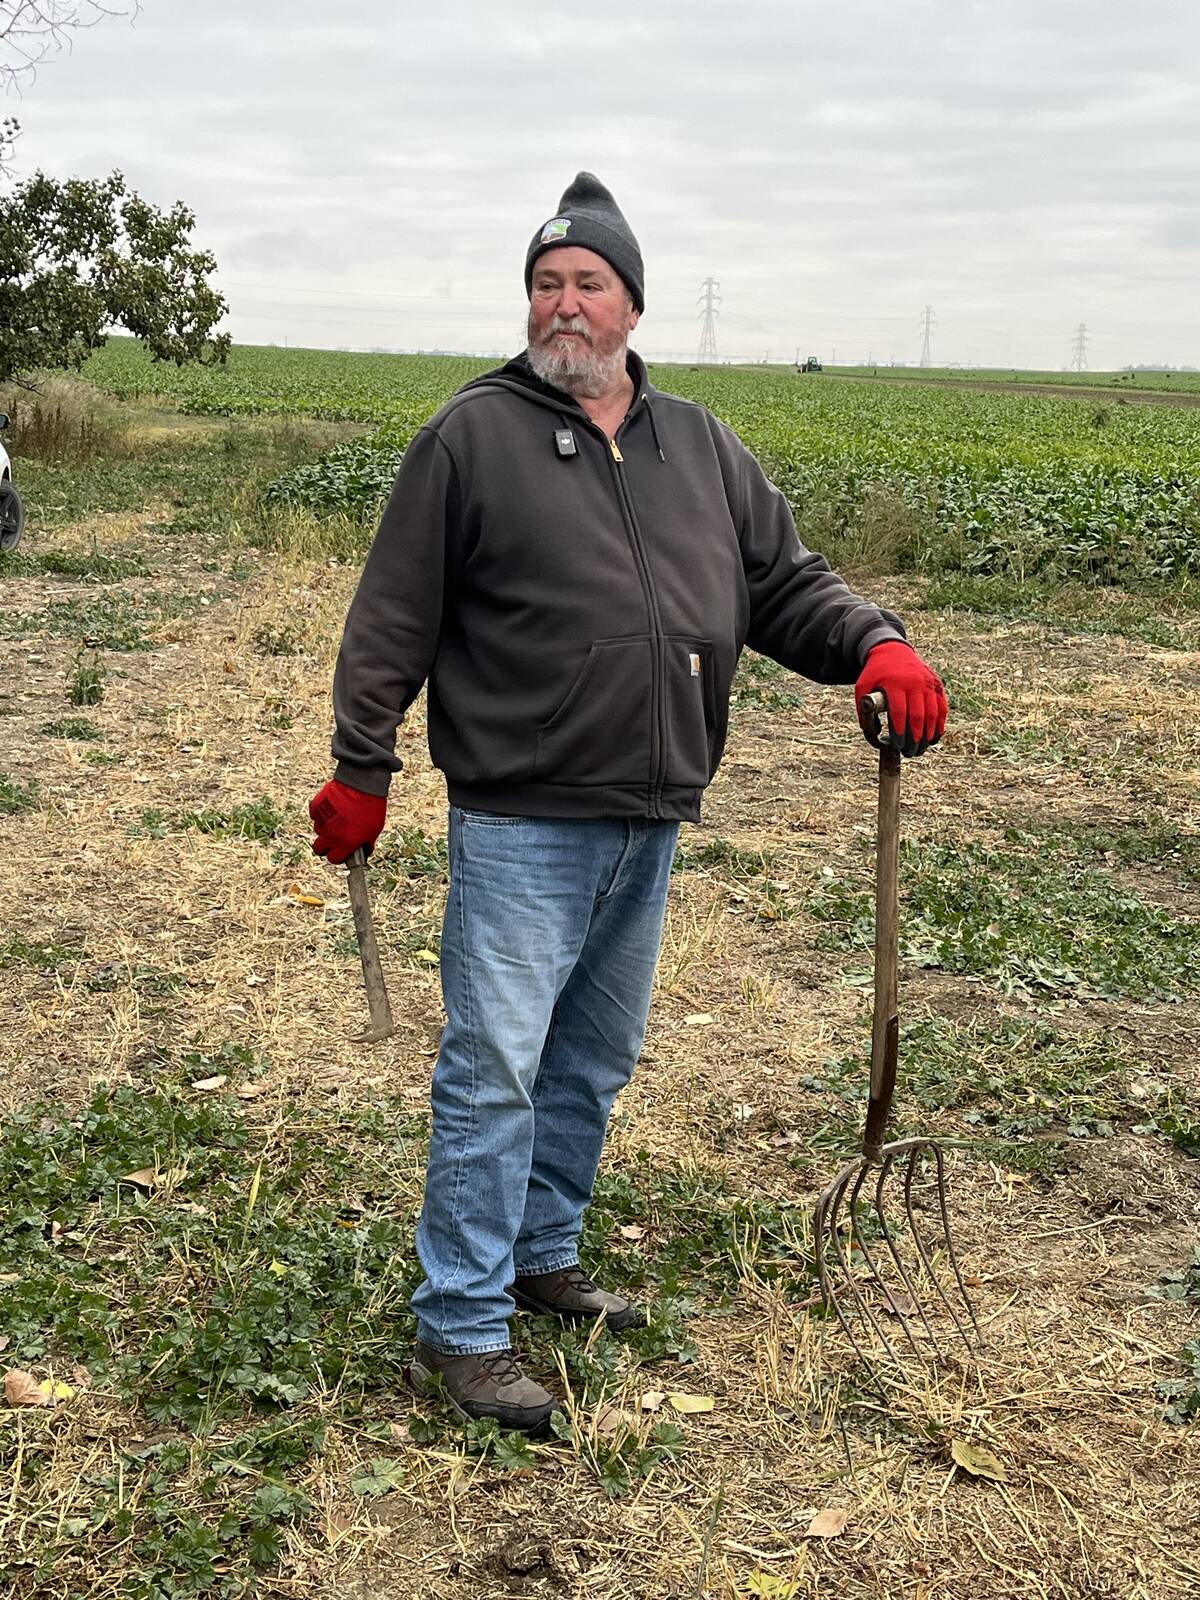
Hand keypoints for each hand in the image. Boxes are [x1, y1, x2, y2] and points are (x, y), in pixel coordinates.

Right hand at [309, 779, 386, 863]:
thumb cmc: (371, 807)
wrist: (362, 784)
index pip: (333, 859)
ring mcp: (322, 821)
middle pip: (319, 849)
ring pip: (318, 831)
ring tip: (337, 818)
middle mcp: (331, 835)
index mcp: (346, 843)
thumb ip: (366, 844)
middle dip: (325, 847)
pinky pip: (315, 816)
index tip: (340, 851)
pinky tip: (332, 808)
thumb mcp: (374, 829)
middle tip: (333, 840)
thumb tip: (364, 852)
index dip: (337, 856)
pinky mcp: (316, 808)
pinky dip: (321, 814)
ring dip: (325, 828)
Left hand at [855, 641, 946, 756]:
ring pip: (933, 714)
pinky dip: (940, 725)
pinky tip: (933, 738)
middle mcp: (914, 683)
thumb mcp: (863, 687)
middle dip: (914, 738)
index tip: (897, 745)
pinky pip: (942, 708)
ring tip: (920, 749)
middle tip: (909, 752)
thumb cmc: (875, 674)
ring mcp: (928, 683)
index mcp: (894, 683)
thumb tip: (874, 735)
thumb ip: (864, 710)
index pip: (899, 712)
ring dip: (928, 735)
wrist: (892, 651)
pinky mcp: (937, 685)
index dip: (899, 731)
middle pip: (918, 716)